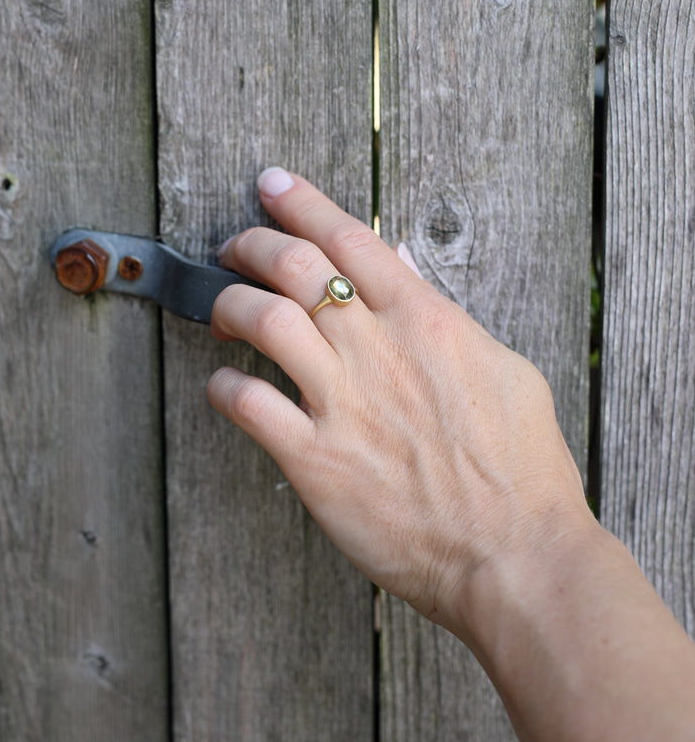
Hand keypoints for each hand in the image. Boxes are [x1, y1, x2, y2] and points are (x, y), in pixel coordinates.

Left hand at [208, 168, 590, 636]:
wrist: (516, 555)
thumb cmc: (522, 468)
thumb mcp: (504, 370)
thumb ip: (445, 316)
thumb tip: (401, 266)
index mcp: (426, 321)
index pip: (349, 238)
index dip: (302, 203)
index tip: (271, 186)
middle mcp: (377, 350)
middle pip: (294, 266)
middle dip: (251, 244)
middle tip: (234, 247)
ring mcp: (342, 403)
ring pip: (262, 319)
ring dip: (227, 304)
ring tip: (219, 310)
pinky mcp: (315, 460)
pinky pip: (248, 404)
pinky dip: (223, 387)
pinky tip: (222, 387)